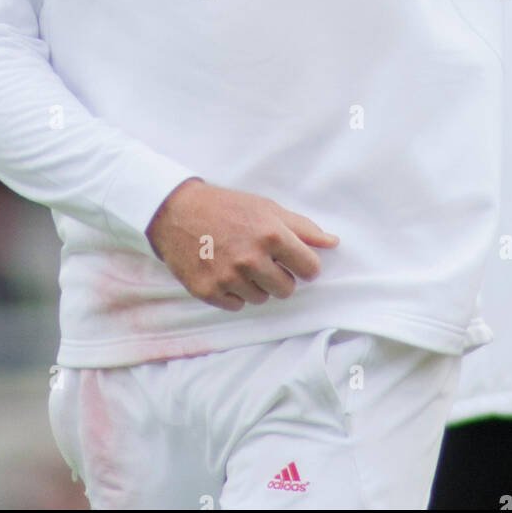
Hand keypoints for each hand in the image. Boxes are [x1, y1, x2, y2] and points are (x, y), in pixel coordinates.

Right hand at [145, 178, 338, 311]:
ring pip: (261, 298)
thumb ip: (303, 227)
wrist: (178, 212)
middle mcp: (251, 258)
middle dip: (281, 277)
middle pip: (287, 289)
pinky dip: (234, 293)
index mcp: (271, 235)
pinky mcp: (207, 291)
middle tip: (264, 261)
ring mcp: (227, 277)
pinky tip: (224, 271)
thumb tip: (333, 242)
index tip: (296, 261)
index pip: (310, 269)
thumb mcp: (267, 208)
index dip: (305, 265)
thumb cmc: (227, 207)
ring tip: (241, 263)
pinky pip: (236, 305)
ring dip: (256, 285)